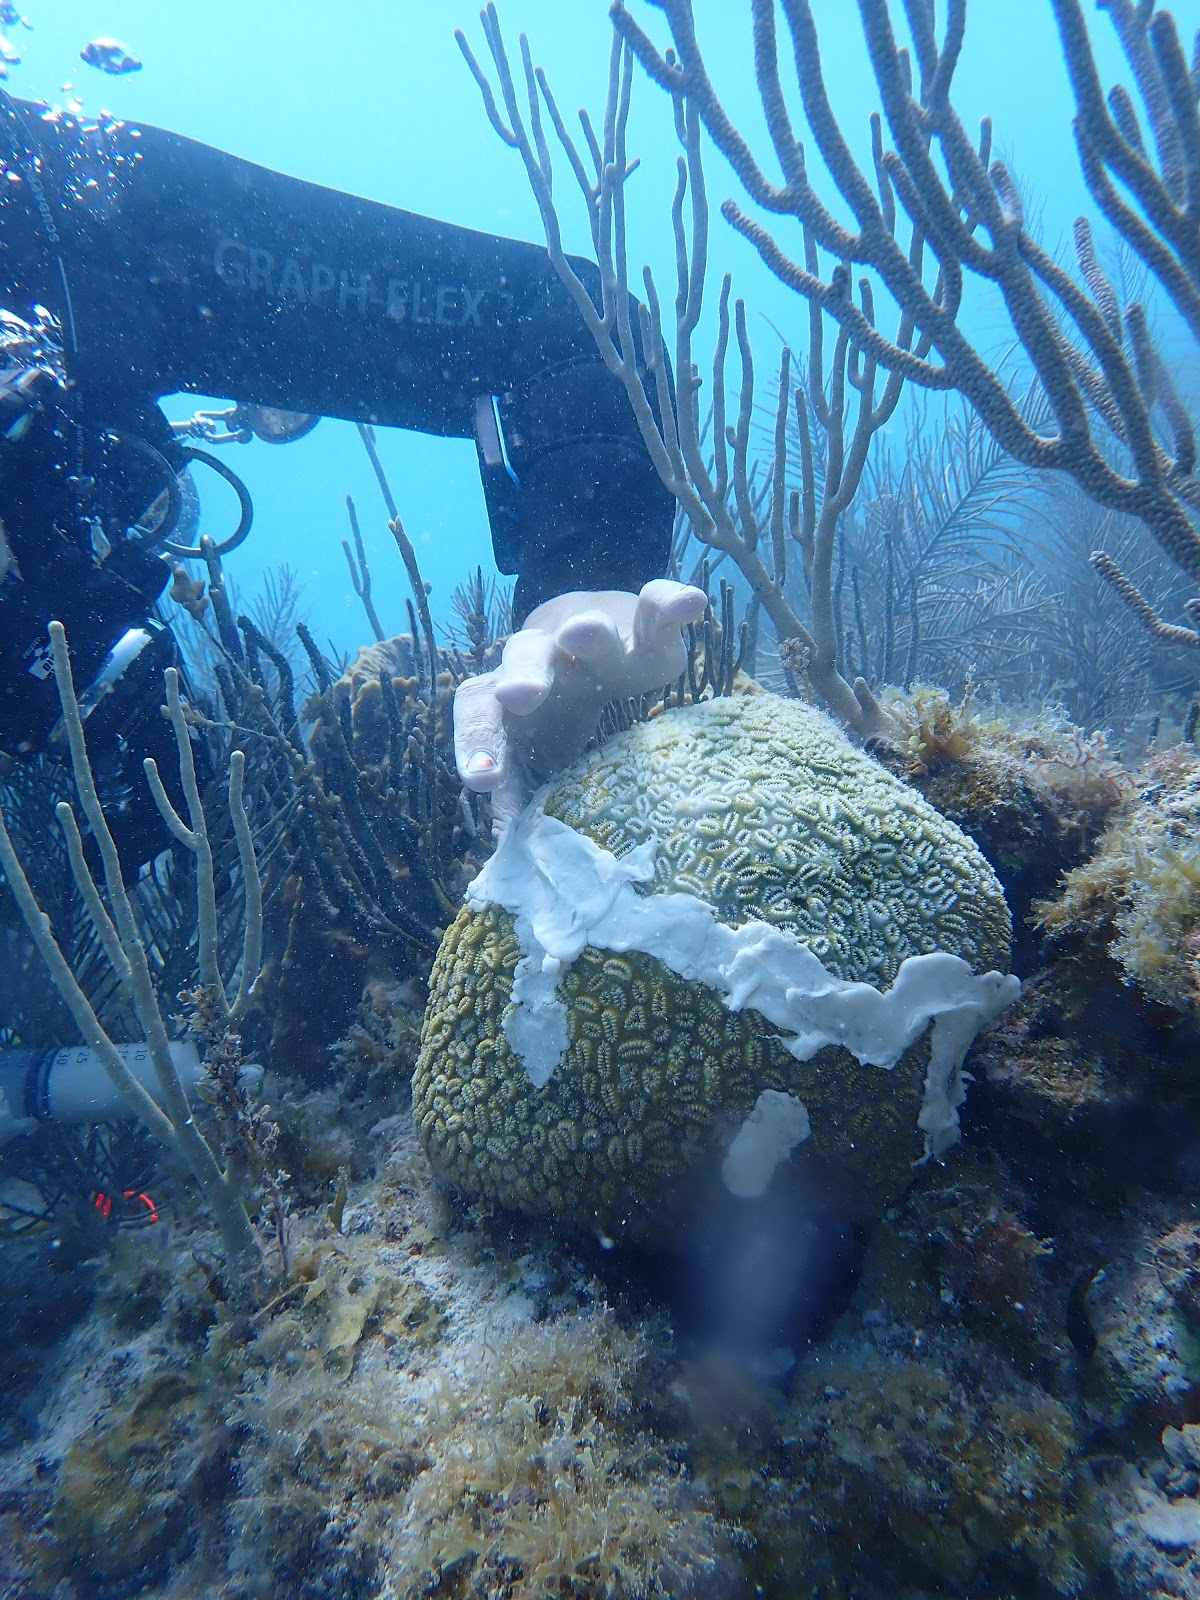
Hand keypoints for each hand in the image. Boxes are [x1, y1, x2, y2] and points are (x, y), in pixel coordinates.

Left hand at [454, 579, 707, 836]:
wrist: (587, 628)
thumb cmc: (556, 708)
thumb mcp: (537, 750)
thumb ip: (523, 792)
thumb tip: (511, 864)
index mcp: (508, 694)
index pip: (479, 714)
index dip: (477, 745)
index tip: (481, 782)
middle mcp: (543, 656)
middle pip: (522, 658)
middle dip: (522, 677)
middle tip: (519, 695)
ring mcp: (592, 633)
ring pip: (584, 630)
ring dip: (586, 634)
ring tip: (586, 633)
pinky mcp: (642, 621)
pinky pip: (655, 608)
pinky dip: (670, 605)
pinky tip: (692, 603)